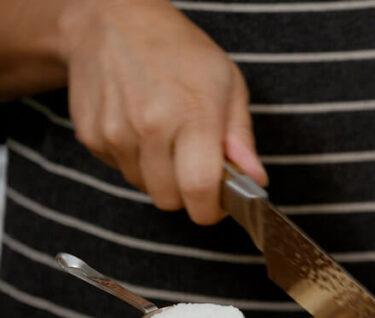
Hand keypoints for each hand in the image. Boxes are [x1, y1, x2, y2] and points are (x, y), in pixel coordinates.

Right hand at [58, 0, 266, 223]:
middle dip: (188, 195)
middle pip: (170, 200)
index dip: (212, 209)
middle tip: (197, 169)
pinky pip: (121, 171)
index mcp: (193, 114)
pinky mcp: (92, 136)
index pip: (200, 190)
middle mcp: (150, 126)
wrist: (113, 22)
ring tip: (169, 141)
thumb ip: (241, 138)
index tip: (219, 204)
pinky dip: (136, 162)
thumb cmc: (180, 51)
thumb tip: (255, 180)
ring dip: (161, 177)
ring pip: (145, 188)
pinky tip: (143, 131)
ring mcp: (116, 132)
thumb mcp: (229, 84)